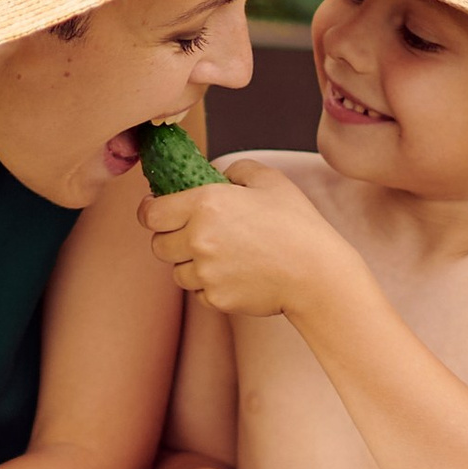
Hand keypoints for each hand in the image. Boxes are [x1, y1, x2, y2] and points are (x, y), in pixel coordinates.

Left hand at [142, 157, 352, 319]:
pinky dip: (210, 286)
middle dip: (172, 239)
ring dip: (191, 265)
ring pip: (177, 272)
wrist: (316, 274)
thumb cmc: (296, 224)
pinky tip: (236, 275)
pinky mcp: (216, 299)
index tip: (158, 211)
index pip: (151, 213)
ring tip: (223, 256)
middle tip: (195, 235)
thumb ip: (235, 170)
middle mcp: (198, 239)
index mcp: (205, 204)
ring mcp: (206, 273)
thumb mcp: (269, 180)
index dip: (151, 212)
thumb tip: (215, 175)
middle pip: (159, 245)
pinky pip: (199, 293)